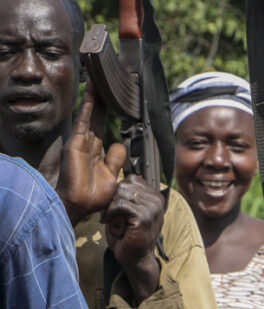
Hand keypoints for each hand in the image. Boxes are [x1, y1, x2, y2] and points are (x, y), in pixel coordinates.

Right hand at [56, 84, 126, 224]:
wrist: (81, 205)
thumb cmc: (94, 195)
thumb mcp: (111, 174)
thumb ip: (115, 159)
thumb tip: (119, 144)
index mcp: (96, 151)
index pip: (102, 125)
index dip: (107, 111)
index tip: (113, 98)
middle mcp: (88, 143)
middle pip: (96, 116)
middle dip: (100, 99)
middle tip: (104, 81)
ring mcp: (81, 142)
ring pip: (89, 114)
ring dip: (93, 97)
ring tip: (97, 79)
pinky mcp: (76, 143)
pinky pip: (84, 121)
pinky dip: (88, 107)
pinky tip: (91, 94)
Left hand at [102, 175, 163, 301]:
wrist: (136, 258)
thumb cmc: (129, 235)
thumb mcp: (129, 210)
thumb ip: (128, 195)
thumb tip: (122, 179)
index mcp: (156, 197)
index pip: (132, 179)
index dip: (118, 190)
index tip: (113, 205)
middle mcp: (157, 200)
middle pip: (125, 184)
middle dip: (112, 198)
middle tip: (107, 213)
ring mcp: (152, 208)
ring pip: (121, 193)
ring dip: (109, 206)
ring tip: (108, 218)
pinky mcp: (144, 217)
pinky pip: (120, 204)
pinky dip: (109, 212)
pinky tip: (107, 222)